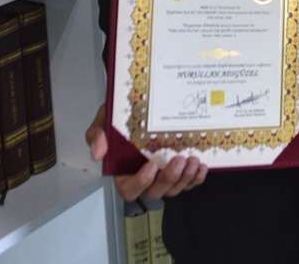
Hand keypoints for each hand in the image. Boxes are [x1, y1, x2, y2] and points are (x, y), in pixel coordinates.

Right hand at [86, 103, 208, 201]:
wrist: (139, 106)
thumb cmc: (120, 119)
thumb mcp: (104, 122)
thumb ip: (96, 134)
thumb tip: (98, 152)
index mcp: (124, 173)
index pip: (130, 190)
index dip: (141, 182)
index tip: (151, 165)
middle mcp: (144, 179)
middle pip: (156, 192)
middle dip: (170, 178)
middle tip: (179, 160)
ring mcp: (163, 177)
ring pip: (174, 189)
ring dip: (186, 178)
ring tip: (193, 159)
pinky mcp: (179, 172)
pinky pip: (189, 182)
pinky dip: (196, 177)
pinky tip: (202, 165)